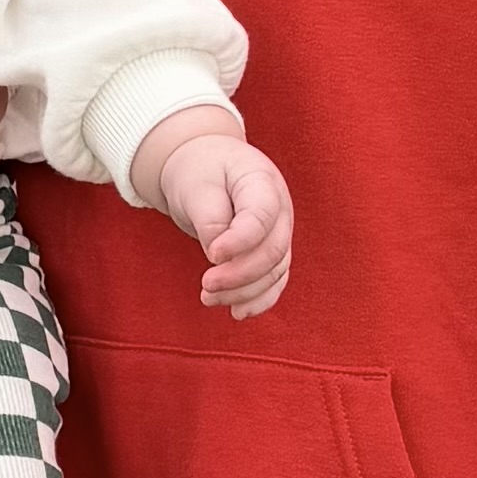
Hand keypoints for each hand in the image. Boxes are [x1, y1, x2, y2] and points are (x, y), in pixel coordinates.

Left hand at [142, 106, 291, 317]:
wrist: (207, 165)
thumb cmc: (200, 171)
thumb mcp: (195, 185)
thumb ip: (209, 218)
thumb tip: (219, 257)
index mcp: (262, 181)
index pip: (262, 216)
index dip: (240, 241)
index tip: (212, 255)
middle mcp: (281, 207)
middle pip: (272, 249)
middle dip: (240, 274)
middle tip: (205, 285)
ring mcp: (281, 230)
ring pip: (275, 270)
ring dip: (245, 292)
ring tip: (208, 299)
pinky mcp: (273, 250)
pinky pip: (275, 280)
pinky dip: (259, 300)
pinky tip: (238, 313)